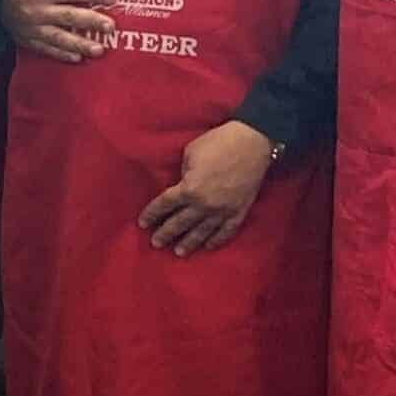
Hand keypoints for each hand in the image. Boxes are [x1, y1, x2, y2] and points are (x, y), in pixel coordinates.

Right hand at [0, 0, 113, 62]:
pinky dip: (61, 54)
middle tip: (110, 26)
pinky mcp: (27, 39)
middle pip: (68, 16)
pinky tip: (77, 58)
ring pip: (59, 37)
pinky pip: (46, 49)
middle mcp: (38, 10)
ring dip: (80, 44)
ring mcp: (33, 28)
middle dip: (90, 22)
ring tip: (99, 49)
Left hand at [140, 120, 275, 256]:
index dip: (152, 214)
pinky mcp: (240, 212)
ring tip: (178, 252)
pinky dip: (216, 241)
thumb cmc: (218, 143)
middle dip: (166, 234)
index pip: (164, 205)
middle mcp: (204, 205)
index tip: (143, 223)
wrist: (252, 142)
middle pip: (180, 223)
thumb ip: (183, 174)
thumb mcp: (190, 154)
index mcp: (189, 189)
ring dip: (189, 243)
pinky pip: (226, 232)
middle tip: (156, 243)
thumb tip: (182, 186)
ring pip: (202, 233)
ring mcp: (223, 211)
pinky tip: (208, 247)